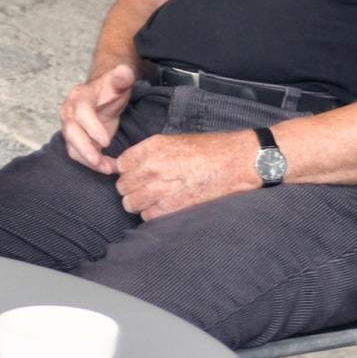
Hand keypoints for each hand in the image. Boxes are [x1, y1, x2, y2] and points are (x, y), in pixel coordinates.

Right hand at [60, 65, 134, 172]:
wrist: (103, 95)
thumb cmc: (110, 89)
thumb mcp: (119, 81)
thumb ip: (121, 77)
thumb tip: (124, 71)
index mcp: (79, 97)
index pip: (81, 112)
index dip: (92, 128)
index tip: (106, 141)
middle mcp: (69, 112)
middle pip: (71, 132)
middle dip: (85, 149)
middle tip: (101, 163)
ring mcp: (70, 127)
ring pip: (72, 147)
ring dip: (88, 160)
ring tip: (108, 169)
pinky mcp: (75, 139)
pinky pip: (79, 154)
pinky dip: (92, 163)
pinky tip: (108, 167)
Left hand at [114, 129, 258, 219]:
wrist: (236, 162)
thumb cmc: (208, 150)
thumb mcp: (173, 141)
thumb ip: (148, 153)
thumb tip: (128, 165)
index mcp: (152, 147)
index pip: (120, 164)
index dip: (126, 171)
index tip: (134, 174)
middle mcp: (153, 167)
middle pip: (123, 186)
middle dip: (131, 188)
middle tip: (143, 189)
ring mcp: (162, 188)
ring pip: (131, 203)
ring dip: (138, 203)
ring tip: (152, 199)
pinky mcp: (174, 207)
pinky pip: (148, 216)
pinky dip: (152, 214)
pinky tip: (163, 207)